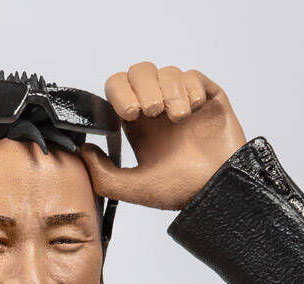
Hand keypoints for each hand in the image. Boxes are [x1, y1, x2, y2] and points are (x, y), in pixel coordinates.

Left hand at [80, 62, 246, 210]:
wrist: (219, 192)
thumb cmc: (180, 192)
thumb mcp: (134, 189)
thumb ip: (103, 174)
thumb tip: (83, 150)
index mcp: (137, 124)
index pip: (118, 88)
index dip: (120, 92)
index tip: (129, 113)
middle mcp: (159, 109)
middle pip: (140, 71)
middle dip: (143, 87)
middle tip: (151, 111)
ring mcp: (184, 101)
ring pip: (168, 72)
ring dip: (170, 92)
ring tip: (178, 119)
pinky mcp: (209, 97)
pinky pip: (194, 76)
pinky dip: (191, 89)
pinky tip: (194, 110)